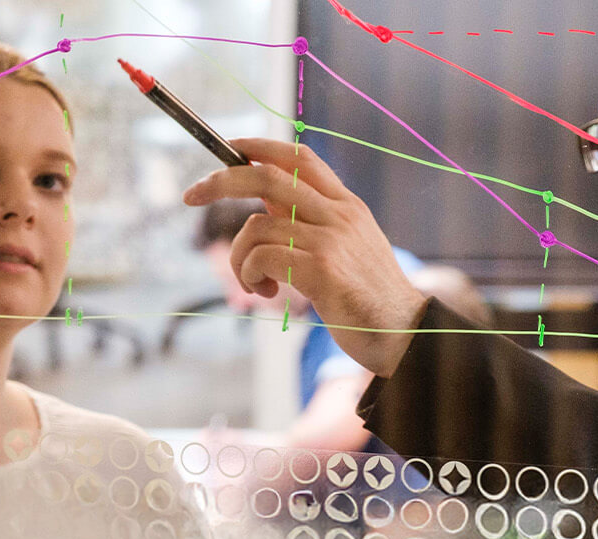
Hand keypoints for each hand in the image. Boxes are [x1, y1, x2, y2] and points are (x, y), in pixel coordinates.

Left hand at [182, 138, 426, 376]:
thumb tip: (265, 209)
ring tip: (256, 283)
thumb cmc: (369, 298)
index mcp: (346, 205)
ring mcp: (331, 240)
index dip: (257, 146)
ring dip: (238, 258)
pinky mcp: (323, 270)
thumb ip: (313, 224)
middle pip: (266, 177)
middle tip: (191, 194)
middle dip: (220, 180)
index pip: (298, 156)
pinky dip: (250, 275)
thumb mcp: (348, 247)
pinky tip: (268, 293)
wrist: (406, 334)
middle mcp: (339, 214)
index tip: (228, 149)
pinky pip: (261, 258)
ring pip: (255, 226)